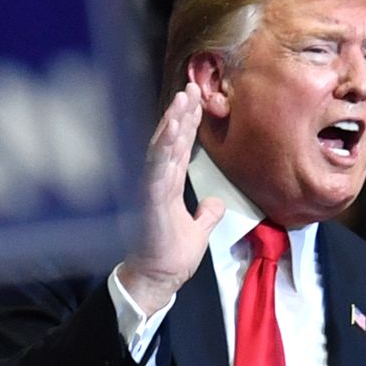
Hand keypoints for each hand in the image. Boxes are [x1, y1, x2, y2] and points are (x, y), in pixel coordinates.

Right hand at [115, 83, 225, 315]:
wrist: (158, 278)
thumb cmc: (170, 256)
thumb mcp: (198, 231)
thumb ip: (206, 214)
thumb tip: (215, 203)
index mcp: (169, 185)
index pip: (180, 147)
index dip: (189, 123)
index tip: (198, 100)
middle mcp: (159, 181)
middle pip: (171, 140)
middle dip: (181, 113)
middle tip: (192, 86)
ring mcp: (153, 187)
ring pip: (162, 146)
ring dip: (172, 121)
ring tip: (183, 98)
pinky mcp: (151, 198)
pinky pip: (157, 166)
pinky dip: (164, 146)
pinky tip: (171, 127)